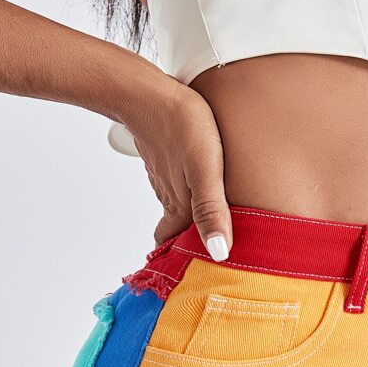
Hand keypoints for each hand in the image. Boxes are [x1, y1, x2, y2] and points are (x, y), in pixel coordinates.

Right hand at [120, 76, 231, 259]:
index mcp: (179, 206)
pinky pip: (175, 186)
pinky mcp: (166, 159)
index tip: (193, 276)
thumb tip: (219, 254)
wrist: (148, 91)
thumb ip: (211, 211)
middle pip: (176, 230)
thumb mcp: (205, 171)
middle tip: (204, 257)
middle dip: (187, 244)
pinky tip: (198, 191)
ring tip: (208, 228)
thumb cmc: (182, 126)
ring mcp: (165, 177)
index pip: (173, 245)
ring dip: (188, 221)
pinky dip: (185, 197)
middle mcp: (170, 196)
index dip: (182, 261)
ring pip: (176, 208)